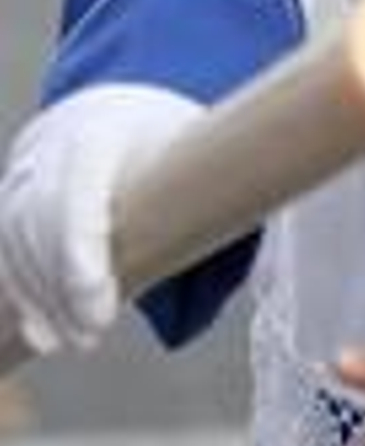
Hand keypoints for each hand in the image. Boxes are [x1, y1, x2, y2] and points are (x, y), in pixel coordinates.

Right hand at [0, 85, 202, 352]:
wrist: (110, 106)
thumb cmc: (164, 134)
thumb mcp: (193, 137)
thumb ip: (218, 176)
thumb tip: (258, 209)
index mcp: (99, 131)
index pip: (78, 189)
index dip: (82, 248)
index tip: (101, 304)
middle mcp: (49, 150)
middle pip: (41, 226)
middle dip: (63, 289)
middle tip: (94, 332)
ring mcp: (23, 175)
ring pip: (16, 243)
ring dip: (43, 300)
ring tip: (79, 339)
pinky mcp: (11, 201)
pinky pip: (5, 251)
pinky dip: (22, 294)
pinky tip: (41, 331)